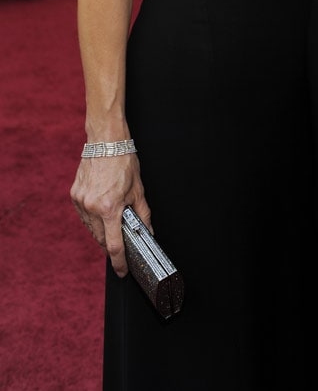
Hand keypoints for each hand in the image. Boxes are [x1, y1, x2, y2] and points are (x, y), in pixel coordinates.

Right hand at [70, 154, 149, 276]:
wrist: (106, 141)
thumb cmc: (124, 162)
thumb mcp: (138, 190)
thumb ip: (143, 214)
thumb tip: (148, 232)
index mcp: (110, 208)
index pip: (114, 245)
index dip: (119, 262)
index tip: (122, 271)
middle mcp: (92, 207)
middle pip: (100, 239)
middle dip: (111, 246)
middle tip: (121, 246)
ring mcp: (81, 202)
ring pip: (90, 229)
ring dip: (101, 232)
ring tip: (112, 224)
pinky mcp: (74, 195)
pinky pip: (84, 216)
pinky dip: (92, 219)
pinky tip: (101, 213)